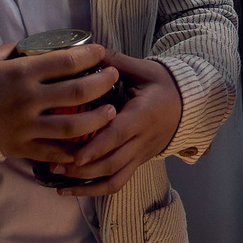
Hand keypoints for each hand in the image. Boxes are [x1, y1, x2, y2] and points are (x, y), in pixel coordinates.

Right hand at [0, 44, 120, 164]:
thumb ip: (17, 52)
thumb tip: (41, 45)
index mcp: (21, 74)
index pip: (66, 61)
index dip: (90, 56)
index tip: (102, 53)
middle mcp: (27, 100)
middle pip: (77, 92)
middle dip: (102, 83)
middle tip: (114, 77)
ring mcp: (25, 126)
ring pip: (72, 126)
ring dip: (96, 119)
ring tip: (111, 112)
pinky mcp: (20, 148)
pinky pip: (52, 152)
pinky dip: (72, 151)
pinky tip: (88, 145)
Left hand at [54, 50, 185, 197]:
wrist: (188, 104)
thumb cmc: (162, 85)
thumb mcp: (143, 69)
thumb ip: (117, 63)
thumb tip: (90, 51)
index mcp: (143, 115)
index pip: (119, 135)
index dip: (97, 147)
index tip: (74, 154)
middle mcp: (142, 139)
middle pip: (113, 162)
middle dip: (82, 168)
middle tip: (53, 165)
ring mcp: (140, 155)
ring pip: (114, 178)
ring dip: (85, 183)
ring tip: (58, 179)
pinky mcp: (137, 163)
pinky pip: (117, 183)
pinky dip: (94, 191)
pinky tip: (71, 191)